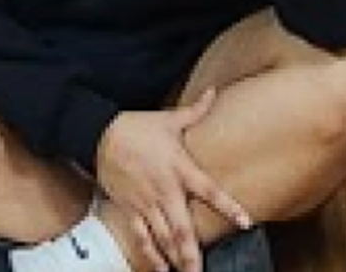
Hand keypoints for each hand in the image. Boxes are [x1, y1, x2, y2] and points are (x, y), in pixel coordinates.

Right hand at [92, 98, 249, 271]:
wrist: (99, 134)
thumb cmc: (137, 128)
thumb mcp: (168, 119)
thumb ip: (196, 110)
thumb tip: (215, 92)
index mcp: (180, 169)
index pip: (210, 191)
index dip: (228, 207)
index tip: (246, 222)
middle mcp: (165, 191)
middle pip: (183, 227)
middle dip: (193, 253)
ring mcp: (146, 203)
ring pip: (163, 237)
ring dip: (175, 258)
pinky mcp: (129, 209)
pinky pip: (141, 237)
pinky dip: (150, 255)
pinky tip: (160, 270)